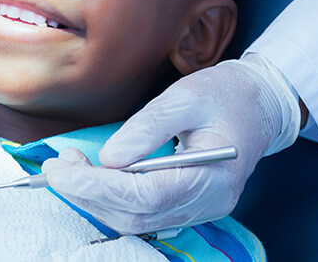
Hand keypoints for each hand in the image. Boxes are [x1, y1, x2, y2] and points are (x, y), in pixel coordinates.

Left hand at [41, 54, 300, 233]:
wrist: (259, 105)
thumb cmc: (225, 95)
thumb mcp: (186, 96)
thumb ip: (147, 128)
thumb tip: (109, 158)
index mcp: (213, 177)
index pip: (145, 196)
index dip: (97, 187)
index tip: (61, 169)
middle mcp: (207, 203)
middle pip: (135, 216)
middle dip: (88, 194)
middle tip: (58, 164)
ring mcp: (198, 209)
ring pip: (135, 221)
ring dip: (94, 199)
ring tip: (68, 168)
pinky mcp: (187, 205)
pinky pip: (142, 214)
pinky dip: (109, 200)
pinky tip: (90, 178)